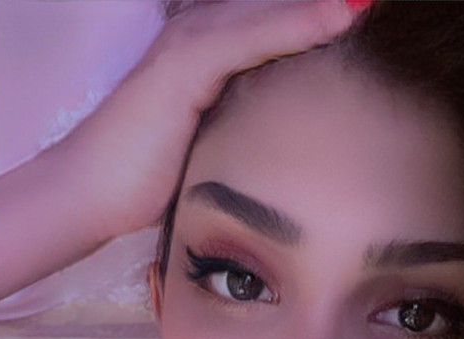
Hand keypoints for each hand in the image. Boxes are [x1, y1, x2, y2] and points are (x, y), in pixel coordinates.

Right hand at [65, 0, 362, 240]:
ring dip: (322, 4)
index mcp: (208, 55)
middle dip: (327, 3)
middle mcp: (198, 36)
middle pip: (276, 7)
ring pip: (269, 13)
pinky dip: (295, 24)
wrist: (91, 194)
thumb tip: (295, 144)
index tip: (372, 11)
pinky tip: (338, 17)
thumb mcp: (212, 147)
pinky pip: (249, 36)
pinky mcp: (182, 67)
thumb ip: (247, 129)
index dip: (319, 16)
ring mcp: (188, 46)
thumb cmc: (146, 181)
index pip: (275, 24)